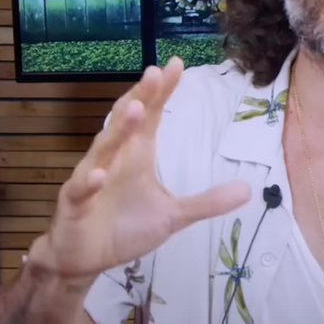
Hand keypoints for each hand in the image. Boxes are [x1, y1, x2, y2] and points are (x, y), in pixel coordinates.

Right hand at [29, 57, 250, 280]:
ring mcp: (90, 180)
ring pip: (103, 149)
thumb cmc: (125, 228)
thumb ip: (206, 202)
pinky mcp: (74, 205)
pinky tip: (100, 173)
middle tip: (155, 73)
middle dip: (140, 97)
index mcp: (135, 156)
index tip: (176, 64)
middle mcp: (112, 160)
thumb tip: (248, 190)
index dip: (160, 92)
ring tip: (135, 108)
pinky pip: (80, 189)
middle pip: (126, 122)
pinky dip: (90, 181)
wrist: (84, 259)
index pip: (149, 117)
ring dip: (119, 130)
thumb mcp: (172, 216)